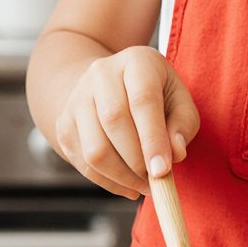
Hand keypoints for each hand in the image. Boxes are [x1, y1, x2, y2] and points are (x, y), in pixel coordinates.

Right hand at [54, 45, 199, 198]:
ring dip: (121, 176)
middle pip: (114, 122)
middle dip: (137, 161)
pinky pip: (82, 163)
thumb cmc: (155, 91)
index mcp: (136, 61)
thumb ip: (183, 123)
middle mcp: (101, 74)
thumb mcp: (179, 97)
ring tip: (143, 185)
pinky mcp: (64, 123)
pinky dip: (107, 182)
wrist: (111, 81)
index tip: (162, 171)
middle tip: (156, 181)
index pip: (143, 100)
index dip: (153, 139)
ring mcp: (77, 98)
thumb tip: (175, 153)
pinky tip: (127, 185)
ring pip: (94, 148)